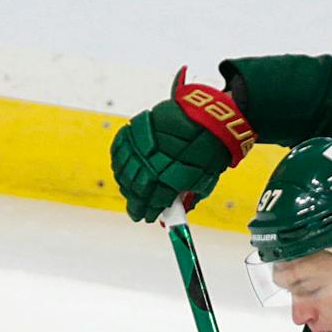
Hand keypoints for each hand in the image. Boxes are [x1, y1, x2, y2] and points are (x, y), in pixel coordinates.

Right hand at [111, 69, 256, 222]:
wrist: (209, 114)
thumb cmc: (210, 147)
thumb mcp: (205, 179)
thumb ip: (188, 196)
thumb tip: (176, 208)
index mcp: (170, 180)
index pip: (151, 203)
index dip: (148, 212)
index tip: (147, 216)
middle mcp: (151, 164)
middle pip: (135, 190)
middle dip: (135, 203)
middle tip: (137, 209)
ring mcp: (141, 146)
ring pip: (124, 171)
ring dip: (126, 184)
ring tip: (131, 190)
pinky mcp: (136, 129)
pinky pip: (120, 149)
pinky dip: (120, 161)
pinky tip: (124, 167)